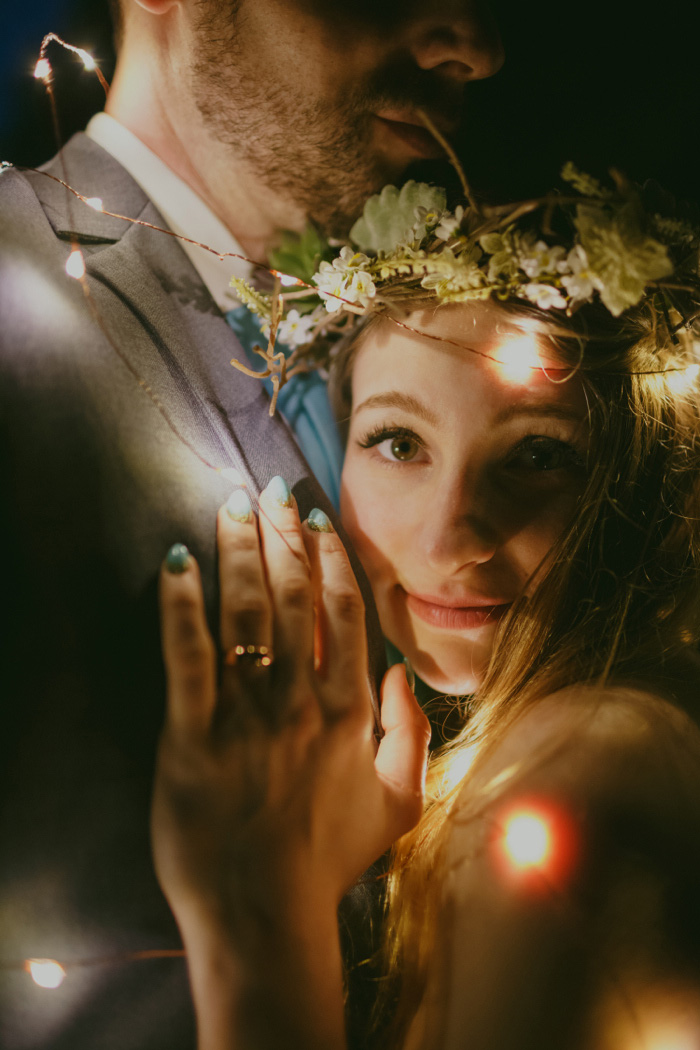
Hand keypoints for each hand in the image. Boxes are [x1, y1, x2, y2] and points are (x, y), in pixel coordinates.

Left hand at [152, 480, 429, 949]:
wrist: (266, 916)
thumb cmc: (330, 862)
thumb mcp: (399, 805)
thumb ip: (412, 734)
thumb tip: (402, 670)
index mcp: (350, 710)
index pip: (345, 613)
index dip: (332, 559)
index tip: (320, 520)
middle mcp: (301, 700)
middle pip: (292, 596)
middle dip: (283, 535)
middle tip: (273, 489)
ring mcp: (246, 715)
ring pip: (244, 612)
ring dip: (237, 550)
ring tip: (232, 504)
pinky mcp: (191, 736)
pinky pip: (186, 656)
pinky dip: (180, 605)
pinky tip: (176, 561)